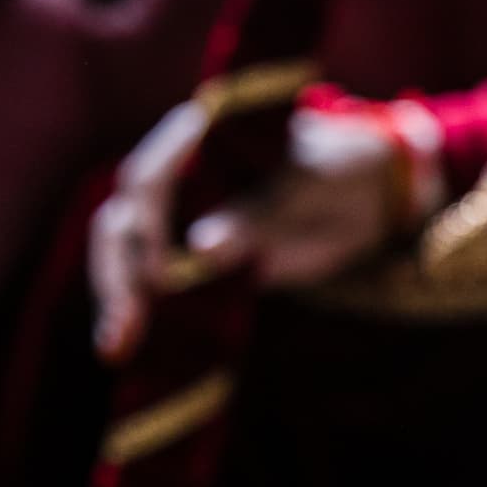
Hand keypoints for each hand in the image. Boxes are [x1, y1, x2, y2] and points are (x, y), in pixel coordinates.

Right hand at [90, 98, 424, 362]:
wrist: (369, 194)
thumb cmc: (336, 170)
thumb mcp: (306, 188)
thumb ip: (258, 215)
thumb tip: (201, 248)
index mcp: (197, 140)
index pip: (148, 179)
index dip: (146, 226)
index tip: (159, 274)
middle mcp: (176, 176)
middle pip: (123, 221)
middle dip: (118, 272)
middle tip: (125, 324)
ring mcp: (179, 218)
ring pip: (126, 254)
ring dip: (117, 297)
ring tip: (117, 345)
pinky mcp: (192, 258)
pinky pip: (153, 283)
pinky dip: (139, 311)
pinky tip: (124, 347)